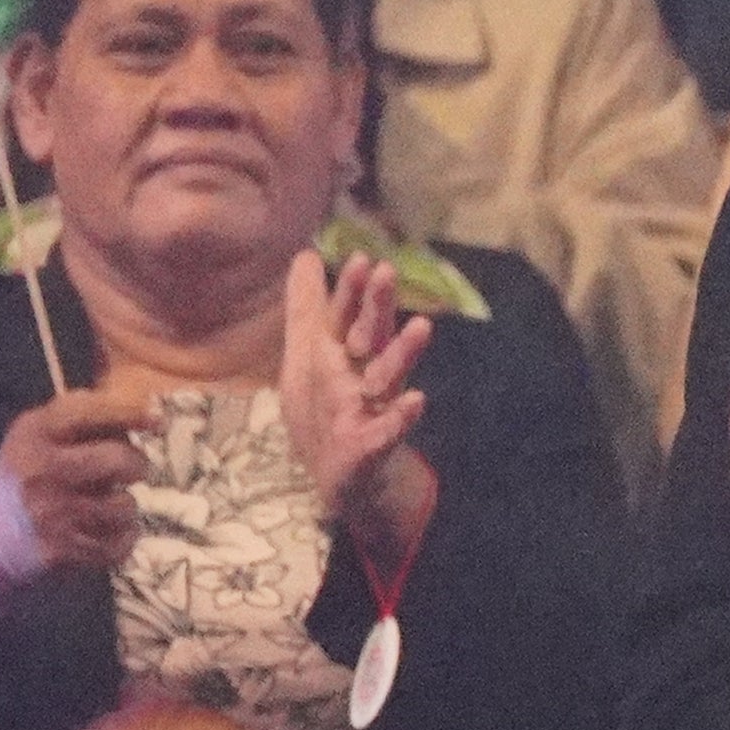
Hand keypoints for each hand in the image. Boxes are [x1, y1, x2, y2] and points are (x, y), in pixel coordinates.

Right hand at [0, 387, 155, 595]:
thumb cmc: (25, 475)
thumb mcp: (38, 434)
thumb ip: (82, 418)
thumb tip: (146, 412)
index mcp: (34, 433)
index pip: (88, 412)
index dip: (128, 412)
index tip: (156, 419)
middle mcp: (41, 471)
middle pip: (117, 459)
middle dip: (137, 464)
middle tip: (132, 470)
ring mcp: (51, 514)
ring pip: (124, 506)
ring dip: (125, 507)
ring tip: (109, 506)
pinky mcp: (60, 552)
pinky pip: (118, 544)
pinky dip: (122, 539)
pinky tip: (107, 533)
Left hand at [274, 244, 433, 568]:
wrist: (336, 475)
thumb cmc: (325, 407)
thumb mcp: (306, 355)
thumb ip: (307, 307)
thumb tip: (306, 254)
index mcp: (343, 352)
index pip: (347, 315)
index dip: (353, 290)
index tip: (361, 258)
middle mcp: (363, 372)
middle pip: (372, 336)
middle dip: (379, 306)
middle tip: (388, 272)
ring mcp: (372, 407)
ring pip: (389, 376)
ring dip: (404, 352)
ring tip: (422, 326)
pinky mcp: (373, 444)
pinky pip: (390, 429)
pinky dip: (402, 416)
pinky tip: (417, 400)